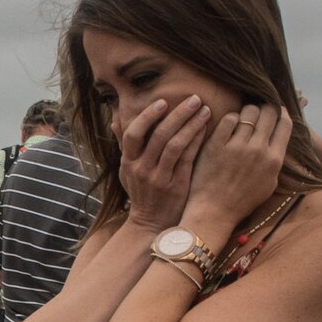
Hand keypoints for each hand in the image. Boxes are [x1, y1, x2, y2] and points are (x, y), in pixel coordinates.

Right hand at [116, 95, 210, 230]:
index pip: (133, 134)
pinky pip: (187, 158)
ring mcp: (159, 178)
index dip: (147, 116)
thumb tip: (115, 118)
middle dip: (177, 114)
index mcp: (128, 162)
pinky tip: (206, 128)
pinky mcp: (176, 186)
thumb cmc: (141, 191)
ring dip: (191, 125)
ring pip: (175, 146)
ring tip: (205, 109)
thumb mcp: (126, 169)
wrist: (150, 223)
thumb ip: (123, 143)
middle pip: (158, 136)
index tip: (163, 101)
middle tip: (193, 98)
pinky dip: (197, 141)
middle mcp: (141, 170)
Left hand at [186, 103, 292, 229]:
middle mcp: (258, 150)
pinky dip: (230, 117)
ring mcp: (236, 147)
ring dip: (248, 110)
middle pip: (269, 113)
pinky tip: (229, 123)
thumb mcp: (269, 182)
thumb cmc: (242, 201)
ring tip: (244, 116)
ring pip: (249, 112)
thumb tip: (279, 138)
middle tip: (260, 110)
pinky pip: (228, 119)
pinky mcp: (216, 146)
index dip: (282, 112)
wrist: (214, 212)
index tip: (277, 110)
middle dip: (266, 107)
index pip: (285, 123)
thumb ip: (276, 159)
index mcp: (274, 159)